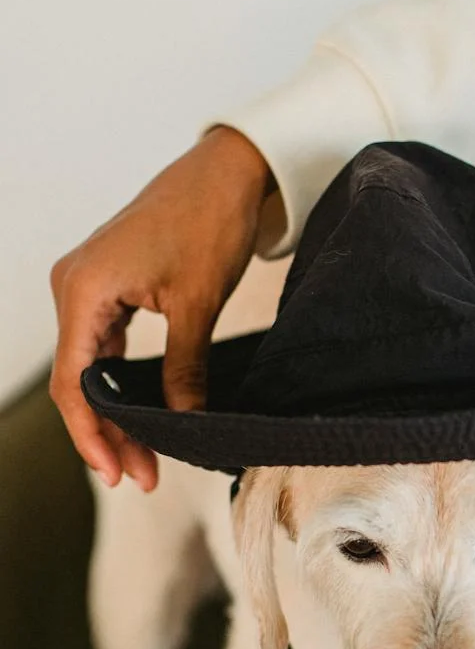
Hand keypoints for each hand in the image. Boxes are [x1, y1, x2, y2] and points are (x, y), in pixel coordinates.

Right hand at [50, 127, 272, 490]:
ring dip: (116, 412)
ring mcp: (87, 284)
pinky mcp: (108, 283)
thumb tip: (186, 425)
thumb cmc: (210, 221)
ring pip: (91, 366)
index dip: (93, 435)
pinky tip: (141, 415)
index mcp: (82, 288)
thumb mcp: (198, 305)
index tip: (118, 474)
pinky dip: (120, 382)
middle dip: (108, 432)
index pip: (75, 382)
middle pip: (79, 380)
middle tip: (143, 477)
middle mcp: (73, 285)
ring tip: (145, 458)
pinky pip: (104, 345)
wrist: (228, 171)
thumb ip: (184, 370)